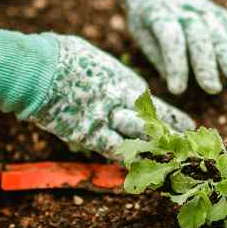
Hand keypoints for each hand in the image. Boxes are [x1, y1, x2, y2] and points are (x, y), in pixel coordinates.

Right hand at [0, 24, 193, 159]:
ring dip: (155, 153)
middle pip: (154, 125)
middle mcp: (123, 101)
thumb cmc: (61, 55)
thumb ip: (106, 76)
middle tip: (188, 151)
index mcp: (125, 81)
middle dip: (172, 139)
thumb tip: (108, 80)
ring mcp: (108, 119)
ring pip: (141, 140)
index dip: (172, 118)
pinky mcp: (89, 134)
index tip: (187, 127)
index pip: (155, 105)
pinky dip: (126, 161)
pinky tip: (139, 171)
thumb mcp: (93, 60)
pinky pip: (114, 151)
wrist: (38, 67)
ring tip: (172, 164)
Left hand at [109, 0, 226, 94]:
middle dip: (206, 63)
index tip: (178, 89)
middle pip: (198, 36)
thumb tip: (174, 79)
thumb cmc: (144, 14)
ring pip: (217, 30)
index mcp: (159, 15)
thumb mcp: (139, 31)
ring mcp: (201, 8)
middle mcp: (183, 10)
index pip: (170, 40)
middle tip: (212, 88)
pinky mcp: (214, 9)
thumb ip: (157, 54)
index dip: (175, 65)